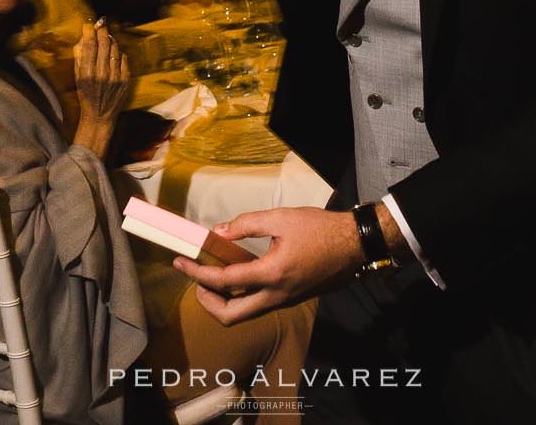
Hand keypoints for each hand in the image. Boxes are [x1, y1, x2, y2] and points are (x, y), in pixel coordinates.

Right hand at [72, 20, 131, 139]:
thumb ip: (80, 59)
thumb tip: (83, 39)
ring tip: (106, 36)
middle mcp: (102, 74)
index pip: (89, 46)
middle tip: (101, 22)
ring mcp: (115, 77)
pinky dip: (119, 52)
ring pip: (115, 49)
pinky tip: (114, 51)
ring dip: (110, 39)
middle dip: (102, 30)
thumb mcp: (78, 78)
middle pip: (104, 44)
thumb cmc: (86, 96)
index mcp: (87, 74)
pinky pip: (124, 59)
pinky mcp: (125, 80)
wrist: (100, 116)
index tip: (89, 23)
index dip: (89, 31)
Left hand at [177, 206, 357, 324]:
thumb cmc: (320, 229)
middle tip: (196, 281)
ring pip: (245, 313)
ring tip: (213, 276)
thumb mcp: (281, 218)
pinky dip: (241, 295)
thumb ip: (247, 225)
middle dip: (207, 302)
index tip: (181, 263)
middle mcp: (276, 296)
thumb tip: (218, 232)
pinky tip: (238, 273)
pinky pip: (258, 304)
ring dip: (223, 300)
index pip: (224, 282)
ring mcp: (284, 301)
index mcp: (271, 275)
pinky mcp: (290, 299)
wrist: (354, 245)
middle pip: (231, 317)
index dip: (198, 274)